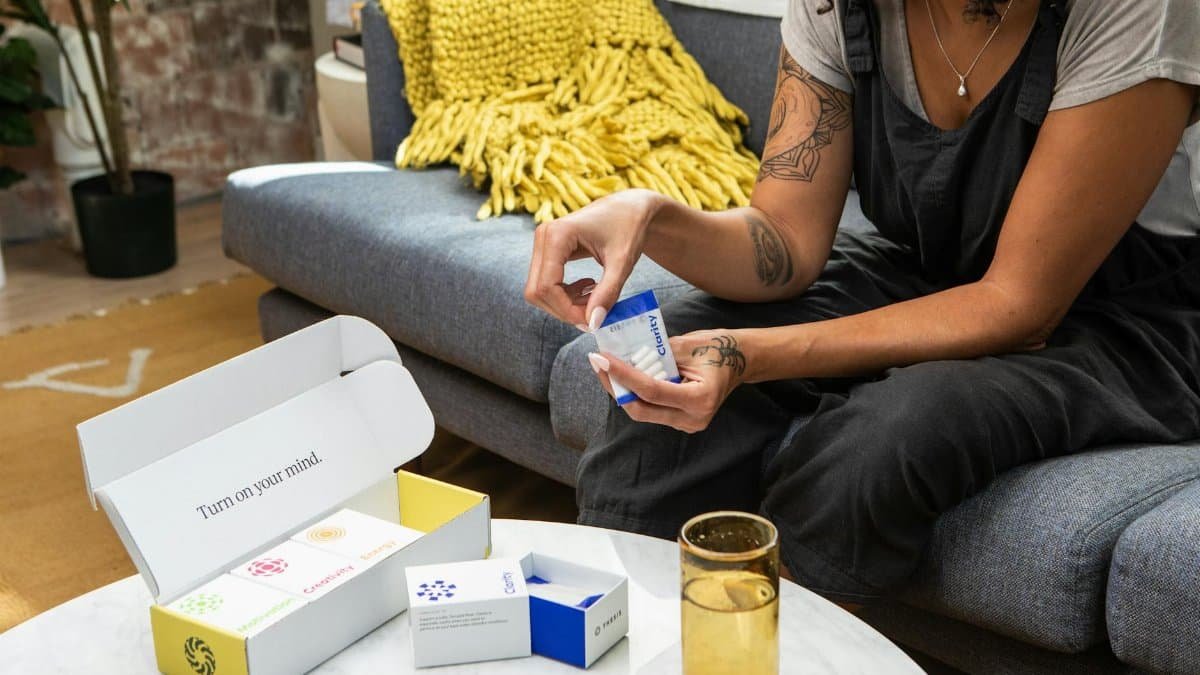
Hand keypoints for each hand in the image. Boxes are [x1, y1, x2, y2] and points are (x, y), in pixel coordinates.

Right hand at [524, 189, 662, 330]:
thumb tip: (593, 323)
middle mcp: (543, 237)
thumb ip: (607, 293)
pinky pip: (545, 283)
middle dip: (564, 310)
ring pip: (538, 290)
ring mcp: (542, 243)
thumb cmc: (629, 228)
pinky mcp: (547, 251)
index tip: (593, 321)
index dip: (566, 310)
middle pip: (537, 291)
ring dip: (564, 304)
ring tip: (595, 298)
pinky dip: (564, 295)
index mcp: (557, 235)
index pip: (547, 286)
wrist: (630, 208)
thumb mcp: (622, 262)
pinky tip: (588, 289)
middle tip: (594, 314)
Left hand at [588, 330, 748, 432]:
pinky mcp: (681, 421)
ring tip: (606, 366)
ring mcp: (687, 424)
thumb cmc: (718, 348)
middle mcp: (693, 419)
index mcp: (700, 399)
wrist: (741, 360)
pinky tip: (624, 375)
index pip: (651, 391)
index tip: (601, 358)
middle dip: (616, 386)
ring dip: (623, 390)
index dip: (623, 375)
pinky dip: (636, 393)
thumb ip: (656, 354)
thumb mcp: (687, 345)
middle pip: (641, 409)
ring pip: (644, 411)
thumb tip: (622, 354)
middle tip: (598, 362)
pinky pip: (651, 409)